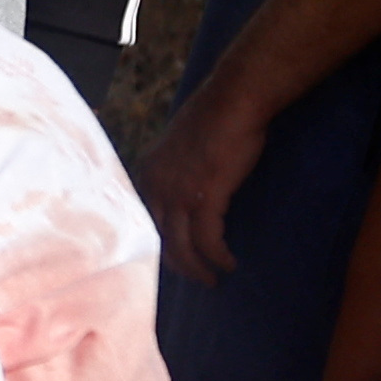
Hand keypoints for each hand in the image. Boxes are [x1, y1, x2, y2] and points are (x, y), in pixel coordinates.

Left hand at [136, 78, 267, 283]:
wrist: (234, 100)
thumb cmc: (215, 118)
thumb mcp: (181, 147)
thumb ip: (176, 171)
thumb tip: (186, 190)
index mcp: (147, 172)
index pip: (147, 219)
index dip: (160, 243)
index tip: (174, 258)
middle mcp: (155, 186)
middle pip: (161, 239)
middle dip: (178, 263)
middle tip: (196, 275)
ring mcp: (178, 193)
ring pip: (181, 247)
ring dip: (197, 269)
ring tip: (212, 279)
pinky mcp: (205, 197)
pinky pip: (208, 240)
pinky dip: (218, 256)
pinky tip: (228, 263)